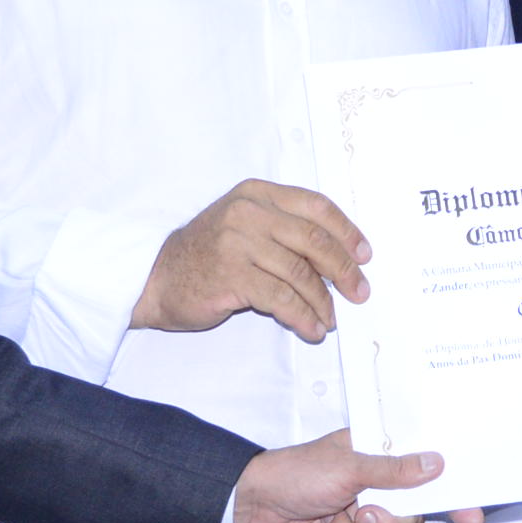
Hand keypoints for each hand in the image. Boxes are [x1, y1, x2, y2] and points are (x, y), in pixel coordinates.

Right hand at [136, 180, 369, 341]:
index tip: (365, 254)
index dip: (346, 231)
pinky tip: (311, 328)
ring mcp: (238, 241)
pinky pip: (282, 298)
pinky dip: (303, 316)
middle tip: (359, 292)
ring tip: (330, 320)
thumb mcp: (243, 226)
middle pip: (314, 239)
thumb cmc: (206, 255)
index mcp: (256, 194)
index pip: (315, 206)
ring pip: (300, 273)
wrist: (156, 278)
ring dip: (323, 302)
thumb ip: (283, 230)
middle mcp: (248, 212)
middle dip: (344, 270)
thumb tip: (338, 257)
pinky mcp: (232, 274)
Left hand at [235, 428, 482, 522]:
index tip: (472, 520)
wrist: (251, 502)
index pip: (428, 482)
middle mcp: (375, 493)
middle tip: (358, 511)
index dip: (452, 501)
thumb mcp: (348, 465)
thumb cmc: (299, 472)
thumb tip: (436, 463)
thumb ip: (393, 470)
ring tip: (325, 520)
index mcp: (381, 464)